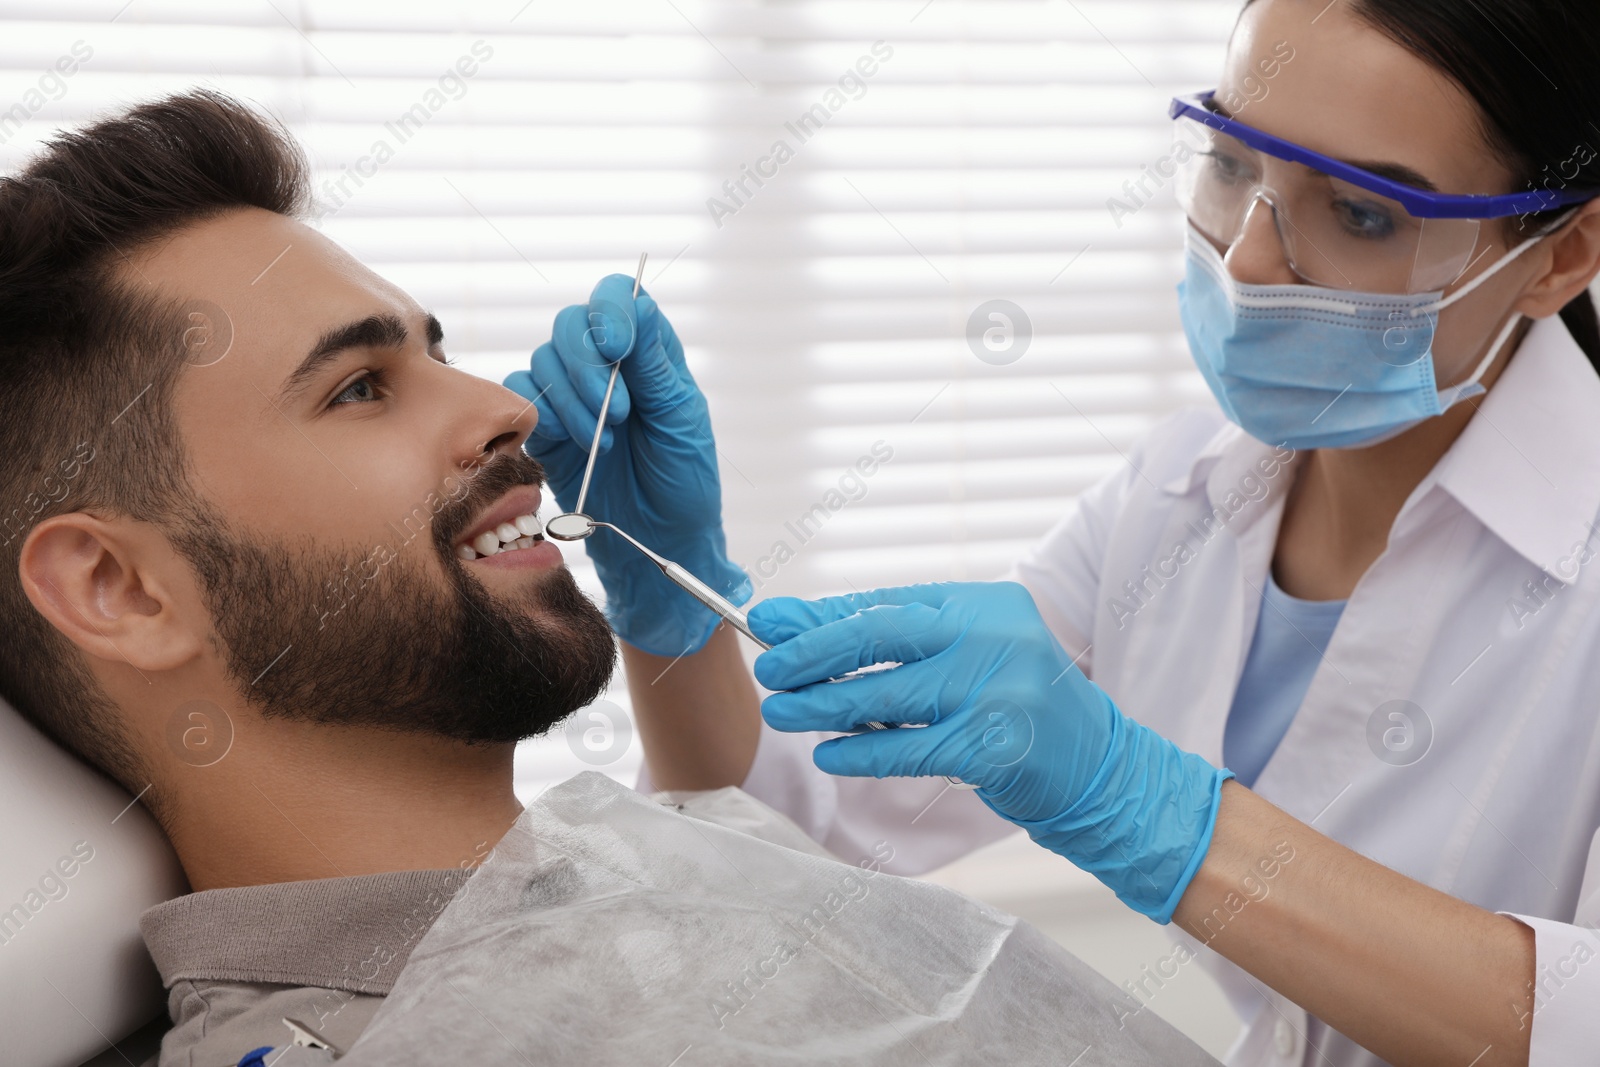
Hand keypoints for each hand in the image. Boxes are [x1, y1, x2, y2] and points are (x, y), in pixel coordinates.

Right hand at [504, 275, 749, 655]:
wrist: (657, 543)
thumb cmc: (683, 484)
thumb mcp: (682, 422)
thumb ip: (656, 366)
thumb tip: (637, 308)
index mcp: (649, 355)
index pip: (620, 299)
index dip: (612, 311)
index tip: (619, 349)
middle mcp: (608, 367)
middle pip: (573, 325)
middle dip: (588, 366)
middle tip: (617, 414)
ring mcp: (573, 396)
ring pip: (545, 359)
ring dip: (571, 400)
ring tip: (602, 442)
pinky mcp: (546, 428)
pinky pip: (520, 398)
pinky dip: (539, 414)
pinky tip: (567, 443)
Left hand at [748, 581, 1232, 922]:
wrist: (1101, 767)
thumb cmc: (1019, 709)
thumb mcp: (970, 659)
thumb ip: (899, 648)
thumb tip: (803, 635)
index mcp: (982, 602)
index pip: (885, 602)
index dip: (822, 614)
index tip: (769, 619)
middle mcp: (991, 635)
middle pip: (880, 635)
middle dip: (813, 650)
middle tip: (768, 666)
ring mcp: (996, 689)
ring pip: (885, 695)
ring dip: (824, 705)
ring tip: (783, 712)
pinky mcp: (995, 745)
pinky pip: (909, 748)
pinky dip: (863, 753)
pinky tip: (830, 755)